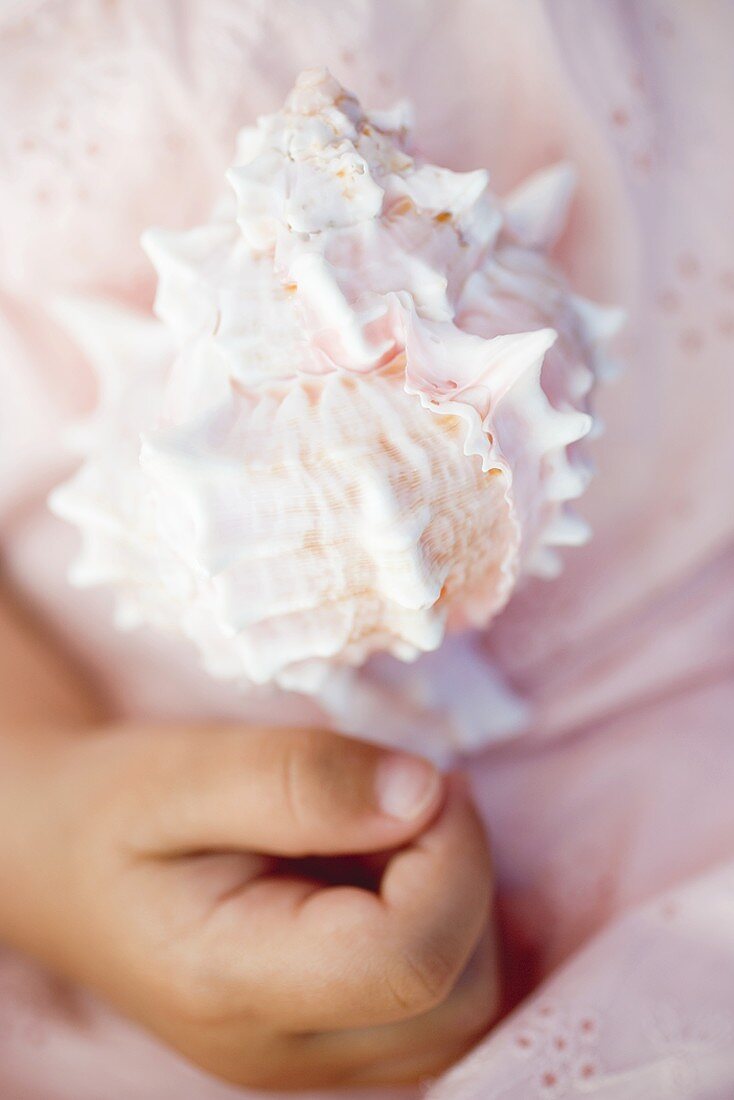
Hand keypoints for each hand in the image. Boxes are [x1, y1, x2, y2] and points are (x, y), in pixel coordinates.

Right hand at [0, 722, 498, 1088]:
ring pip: (462, 1005)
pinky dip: (441, 922)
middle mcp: (283, 1051)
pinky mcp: (333, 1038)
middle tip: (399, 797)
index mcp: (234, 984)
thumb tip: (423, 792)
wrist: (67, 863)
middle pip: (457, 993)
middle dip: (460, 875)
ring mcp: (311, 1059)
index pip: (410, 959)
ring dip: (455, 900)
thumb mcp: (184, 769)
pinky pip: (437, 1000)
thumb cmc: (115, 808)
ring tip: (380, 831)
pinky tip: (380, 868)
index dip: (449, 855)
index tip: (416, 777)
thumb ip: (300, 779)